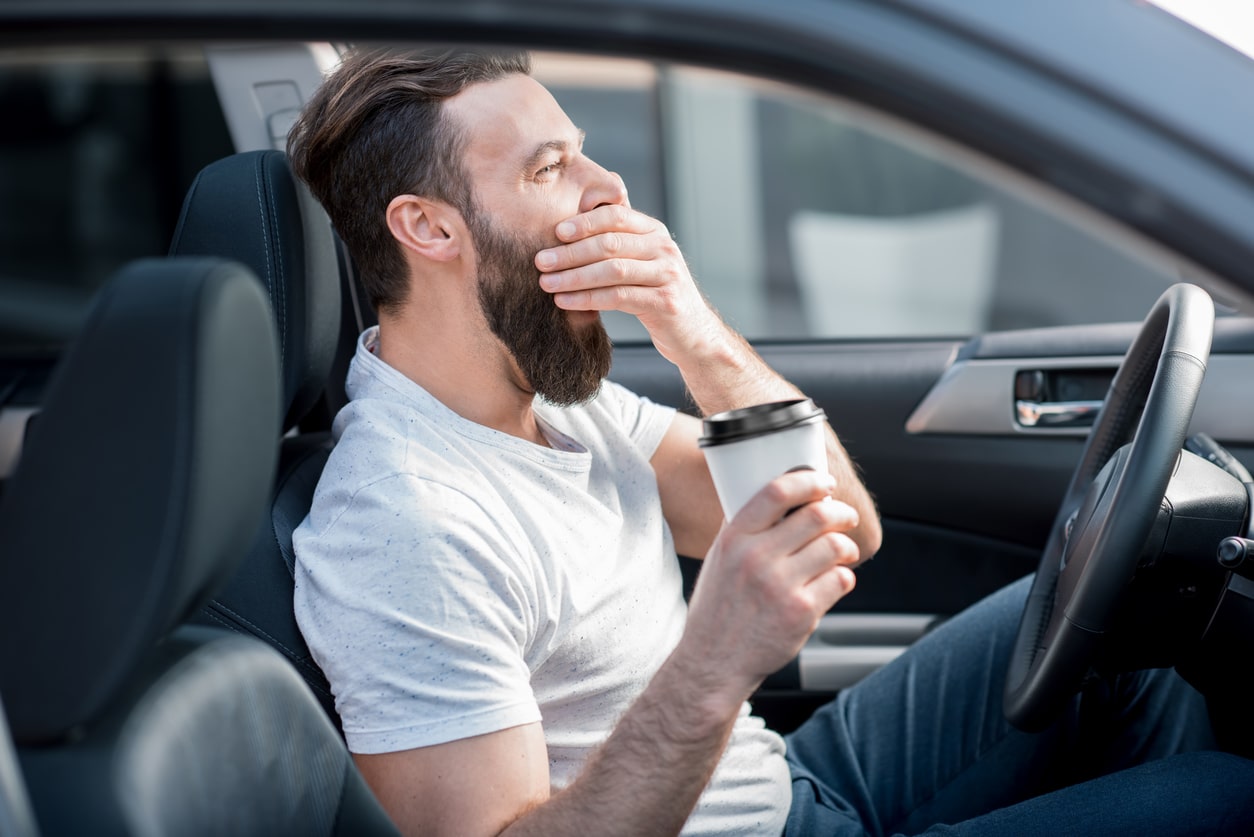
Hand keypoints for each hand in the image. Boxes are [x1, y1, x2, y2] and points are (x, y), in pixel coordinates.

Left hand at [534, 205, 722, 364]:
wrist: (692, 333)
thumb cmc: (656, 292)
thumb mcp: (643, 259)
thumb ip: (621, 233)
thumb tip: (594, 196)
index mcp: (655, 232)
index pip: (616, 216)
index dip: (584, 222)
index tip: (555, 232)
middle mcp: (664, 248)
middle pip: (610, 244)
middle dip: (571, 253)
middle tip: (540, 261)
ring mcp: (667, 275)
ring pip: (612, 270)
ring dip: (574, 277)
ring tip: (546, 283)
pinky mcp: (665, 303)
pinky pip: (618, 297)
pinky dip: (587, 298)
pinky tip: (565, 301)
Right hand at [677, 469, 859, 708]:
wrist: (713, 661)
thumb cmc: (717, 609)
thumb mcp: (718, 559)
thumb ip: (745, 529)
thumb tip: (779, 498)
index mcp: (734, 539)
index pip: (777, 492)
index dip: (809, 481)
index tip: (824, 483)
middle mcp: (756, 558)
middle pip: (816, 515)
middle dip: (840, 512)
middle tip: (845, 517)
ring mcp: (780, 586)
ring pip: (835, 546)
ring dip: (847, 545)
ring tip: (843, 551)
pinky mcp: (801, 613)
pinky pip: (840, 580)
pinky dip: (844, 576)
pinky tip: (834, 579)